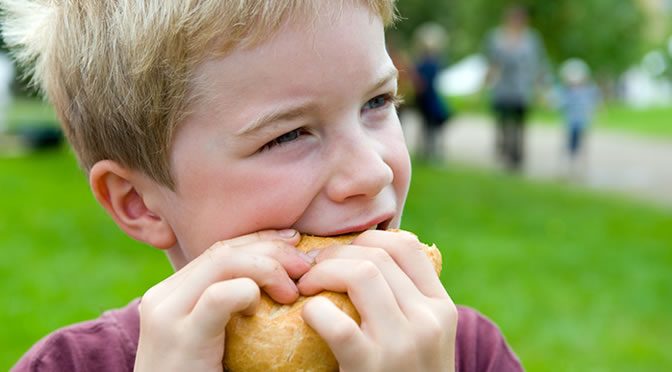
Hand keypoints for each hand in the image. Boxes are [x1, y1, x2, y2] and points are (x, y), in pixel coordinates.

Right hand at [133, 229, 310, 371]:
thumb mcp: (215, 337)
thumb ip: (232, 308)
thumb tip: (284, 281)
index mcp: (173, 294)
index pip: (221, 249)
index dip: (262, 241)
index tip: (296, 245)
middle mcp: (163, 296)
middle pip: (224, 249)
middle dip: (272, 248)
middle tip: (306, 264)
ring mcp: (166, 314)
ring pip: (223, 261)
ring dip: (268, 267)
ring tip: (293, 290)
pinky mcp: (179, 336)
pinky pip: (220, 297)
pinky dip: (249, 292)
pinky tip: (261, 309)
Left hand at [298, 230, 456, 371]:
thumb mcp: (425, 337)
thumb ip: (409, 300)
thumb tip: (372, 253)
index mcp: (442, 308)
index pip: (406, 246)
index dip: (367, 239)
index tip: (342, 253)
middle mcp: (428, 320)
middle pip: (377, 255)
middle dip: (335, 253)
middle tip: (311, 268)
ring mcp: (403, 343)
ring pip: (360, 273)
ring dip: (322, 272)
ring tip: (305, 286)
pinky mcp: (370, 367)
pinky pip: (336, 321)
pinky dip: (314, 310)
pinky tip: (308, 315)